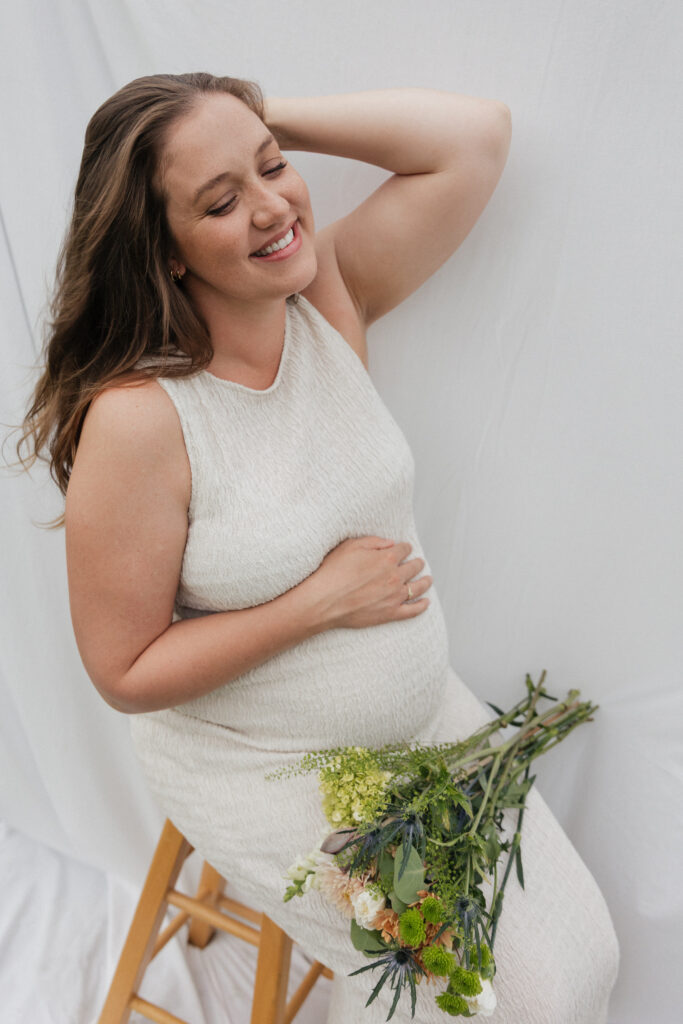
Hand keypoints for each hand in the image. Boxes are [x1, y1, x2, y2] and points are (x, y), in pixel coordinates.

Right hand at [302, 536, 432, 630]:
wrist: (324, 600)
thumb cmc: (333, 571)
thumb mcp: (350, 546)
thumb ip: (373, 542)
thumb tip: (390, 543)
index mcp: (387, 558)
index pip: (404, 549)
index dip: (404, 548)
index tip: (404, 549)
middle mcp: (395, 576)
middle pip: (413, 567)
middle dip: (417, 563)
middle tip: (418, 563)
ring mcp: (394, 596)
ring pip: (417, 587)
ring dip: (425, 582)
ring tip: (428, 579)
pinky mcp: (390, 613)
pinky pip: (413, 610)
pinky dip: (422, 606)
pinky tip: (426, 602)